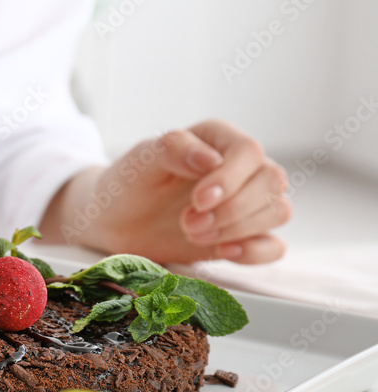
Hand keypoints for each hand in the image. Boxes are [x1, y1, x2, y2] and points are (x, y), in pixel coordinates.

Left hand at [40, 120, 291, 263]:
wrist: (114, 221)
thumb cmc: (128, 183)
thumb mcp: (140, 160)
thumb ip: (173, 149)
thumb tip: (210, 159)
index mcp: (217, 139)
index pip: (249, 151)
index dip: (230, 178)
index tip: (198, 200)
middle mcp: (239, 167)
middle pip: (271, 181)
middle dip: (232, 209)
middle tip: (189, 223)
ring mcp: (245, 202)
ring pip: (277, 211)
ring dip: (239, 229)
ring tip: (193, 234)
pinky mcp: (242, 235)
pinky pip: (274, 246)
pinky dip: (256, 252)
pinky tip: (224, 252)